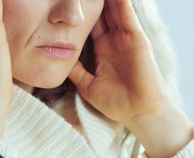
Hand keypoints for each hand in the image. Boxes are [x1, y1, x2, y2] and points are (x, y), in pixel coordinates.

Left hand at [69, 0, 192, 157]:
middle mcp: (112, 40)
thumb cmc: (113, 101)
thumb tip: (56, 60)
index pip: (89, 25)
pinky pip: (128, 17)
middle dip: (92, 4)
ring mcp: (125, 38)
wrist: (135, 111)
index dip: (81, 15)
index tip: (69, 4)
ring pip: (114, 11)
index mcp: (100, 49)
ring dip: (106, 1)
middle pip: (101, 14)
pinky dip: (121, 4)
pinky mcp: (137, 39)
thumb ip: (74, 70)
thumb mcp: (86, 83)